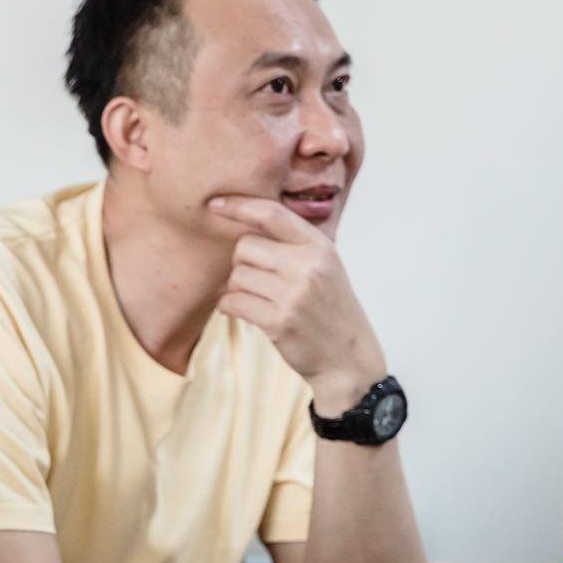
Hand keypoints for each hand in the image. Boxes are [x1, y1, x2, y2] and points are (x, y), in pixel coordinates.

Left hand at [208, 194, 387, 411]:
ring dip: (238, 289)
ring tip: (261, 301)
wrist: (348, 359)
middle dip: (243, 265)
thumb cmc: (329, 310)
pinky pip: (231, 301)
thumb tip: (245, 224)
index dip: (239, 205)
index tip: (214, 203)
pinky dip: (231, 307)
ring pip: (236, 276)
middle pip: (244, 247)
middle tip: (260, 283)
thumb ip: (293, 245)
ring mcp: (294, 293)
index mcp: (319, 246)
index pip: (272, 213)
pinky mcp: (278, 320)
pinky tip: (249, 313)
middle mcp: (308, 265)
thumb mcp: (324, 267)